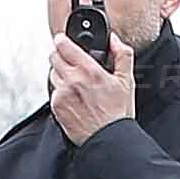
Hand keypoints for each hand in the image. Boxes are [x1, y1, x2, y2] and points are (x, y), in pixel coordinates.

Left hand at [43, 18, 128, 145]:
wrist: (108, 139)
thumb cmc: (118, 113)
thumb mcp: (127, 80)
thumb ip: (122, 54)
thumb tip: (114, 39)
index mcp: (88, 70)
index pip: (63, 45)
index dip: (62, 40)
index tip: (63, 40)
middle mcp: (72, 80)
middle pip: (54, 57)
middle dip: (61, 56)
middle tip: (71, 63)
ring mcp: (62, 94)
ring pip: (52, 74)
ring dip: (60, 74)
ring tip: (76, 84)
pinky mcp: (56, 106)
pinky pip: (53, 92)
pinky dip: (60, 92)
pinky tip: (74, 98)